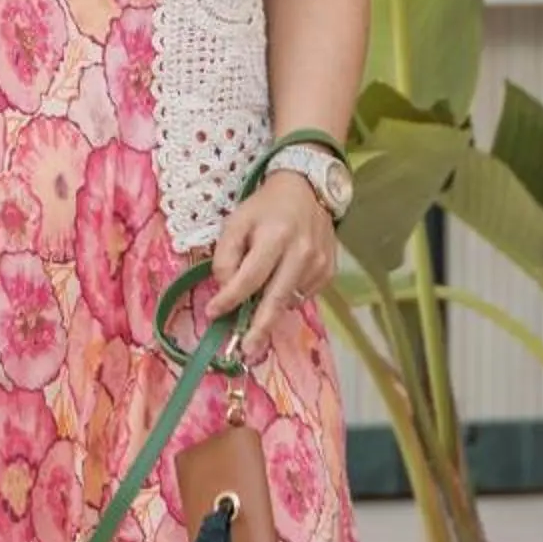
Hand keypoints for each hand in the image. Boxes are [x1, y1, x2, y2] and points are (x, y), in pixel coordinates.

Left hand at [206, 176, 338, 359]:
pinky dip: (287, 297)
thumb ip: (226, 255)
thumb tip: (226, 287)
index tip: (213, 313)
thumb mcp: (236, 222)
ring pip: (289, 300)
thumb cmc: (265, 208)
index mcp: (276, 237)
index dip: (230, 298)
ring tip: (257, 306)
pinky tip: (281, 280)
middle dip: (259, 328)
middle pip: (276, 298)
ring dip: (270, 309)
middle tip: (245, 351)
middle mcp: (302, 252)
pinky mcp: (329, 271)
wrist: (307, 190)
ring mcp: (319, 264)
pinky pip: (303, 295)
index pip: (250, 277)